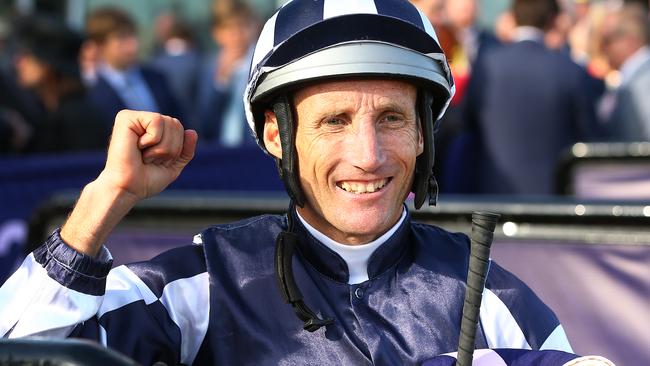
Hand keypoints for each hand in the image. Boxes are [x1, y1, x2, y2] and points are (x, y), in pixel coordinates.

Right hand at [60, 110, 196, 255]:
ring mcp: (135, 118)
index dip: (176, 149)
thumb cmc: (146, 180)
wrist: (127, 188)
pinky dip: (153, 139)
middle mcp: (144, 122)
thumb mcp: (173, 166)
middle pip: (176, 124)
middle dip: (170, 148)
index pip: (180, 129)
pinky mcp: (126, 117)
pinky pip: (157, 121)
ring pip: (169, 122)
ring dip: (161, 147)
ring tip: (144, 155)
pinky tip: (138, 146)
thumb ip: (186, 150)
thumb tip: (192, 131)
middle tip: (150, 159)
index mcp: (154, 132)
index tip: (158, 161)